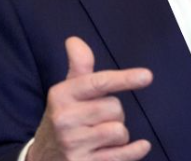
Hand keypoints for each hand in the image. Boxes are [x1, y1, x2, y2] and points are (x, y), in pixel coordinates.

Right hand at [28, 37, 152, 160]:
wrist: (43, 158)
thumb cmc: (64, 118)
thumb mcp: (66, 92)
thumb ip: (79, 67)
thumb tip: (75, 40)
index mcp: (61, 95)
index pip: (98, 83)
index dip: (124, 79)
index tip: (147, 76)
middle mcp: (64, 119)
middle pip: (114, 108)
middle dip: (115, 114)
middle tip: (100, 119)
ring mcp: (73, 145)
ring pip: (119, 131)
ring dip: (119, 135)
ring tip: (102, 137)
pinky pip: (121, 156)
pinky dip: (134, 151)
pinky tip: (139, 146)